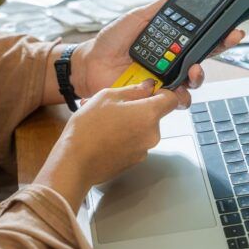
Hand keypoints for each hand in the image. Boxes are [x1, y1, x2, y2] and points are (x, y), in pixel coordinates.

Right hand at [34, 80, 177, 211]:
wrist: (76, 162)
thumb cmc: (89, 128)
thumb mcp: (108, 96)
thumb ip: (133, 90)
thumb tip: (148, 87)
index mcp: (149, 114)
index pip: (172, 99)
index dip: (162, 92)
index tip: (151, 91)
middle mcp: (152, 134)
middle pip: (154, 115)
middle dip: (139, 109)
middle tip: (116, 107)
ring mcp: (145, 150)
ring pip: (143, 129)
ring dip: (130, 124)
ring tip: (106, 123)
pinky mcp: (135, 161)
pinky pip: (135, 143)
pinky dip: (126, 139)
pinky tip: (107, 137)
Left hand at [75, 0, 244, 105]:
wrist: (90, 65)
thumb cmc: (111, 41)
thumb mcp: (137, 17)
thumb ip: (159, 7)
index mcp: (172, 42)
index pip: (201, 38)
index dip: (220, 35)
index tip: (233, 29)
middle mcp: (173, 61)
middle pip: (204, 58)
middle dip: (219, 50)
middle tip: (225, 42)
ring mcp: (166, 80)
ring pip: (194, 81)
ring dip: (198, 75)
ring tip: (192, 70)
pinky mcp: (157, 97)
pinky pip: (177, 100)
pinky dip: (179, 96)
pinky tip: (174, 90)